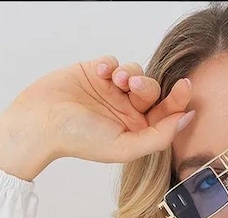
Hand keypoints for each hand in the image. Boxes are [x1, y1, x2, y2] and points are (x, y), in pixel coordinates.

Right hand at [7, 54, 194, 165]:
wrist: (41, 122)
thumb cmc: (80, 140)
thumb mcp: (125, 146)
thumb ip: (158, 137)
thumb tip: (186, 119)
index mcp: (136, 132)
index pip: (165, 114)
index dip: (178, 100)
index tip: (186, 87)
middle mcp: (126, 111)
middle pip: (153, 91)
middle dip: (147, 85)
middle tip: (131, 86)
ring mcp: (111, 92)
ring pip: (136, 72)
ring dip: (129, 72)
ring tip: (115, 79)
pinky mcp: (96, 73)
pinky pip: (114, 61)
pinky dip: (111, 63)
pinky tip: (101, 72)